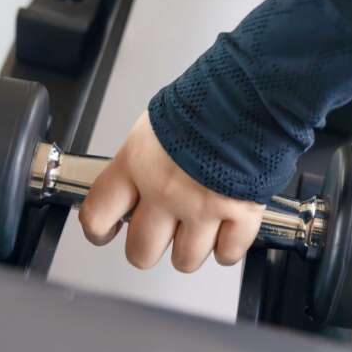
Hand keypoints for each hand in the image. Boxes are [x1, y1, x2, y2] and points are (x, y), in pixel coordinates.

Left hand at [79, 113, 264, 271]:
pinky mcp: (240, 214)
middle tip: (160, 230)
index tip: (106, 231)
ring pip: (185, 260)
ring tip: (199, 225)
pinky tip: (228, 226)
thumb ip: (144, 159)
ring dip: (192, 247)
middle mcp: (164, 191)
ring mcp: (202, 207)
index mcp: (138, 162)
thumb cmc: (209, 98)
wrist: (254, 91)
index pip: (97, 214)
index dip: (98, 230)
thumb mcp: (157, 123)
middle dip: (149, 245)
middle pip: (140, 252)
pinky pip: (228, 254)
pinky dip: (228, 246)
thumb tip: (137, 181)